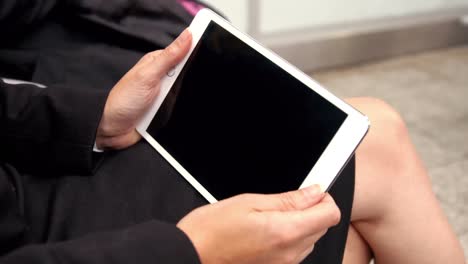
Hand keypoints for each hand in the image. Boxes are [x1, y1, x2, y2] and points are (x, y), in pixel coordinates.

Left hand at [96, 29, 191, 149]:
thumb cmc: (124, 100)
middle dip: (195, 79)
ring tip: (185, 101)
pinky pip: (183, 108)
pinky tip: (187, 113)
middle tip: (191, 85)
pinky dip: (185, 111)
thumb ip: (169, 56)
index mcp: (159, 62)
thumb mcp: (148, 75)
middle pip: (190, 74)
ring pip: (189, 92)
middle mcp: (164, 77)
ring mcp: (166, 94)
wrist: (112, 129)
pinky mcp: (168, 110)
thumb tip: (188, 35)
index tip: (210, 56)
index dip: (198, 52)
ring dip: (189, 98)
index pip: (185, 52)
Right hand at [177, 185, 340, 263]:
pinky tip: (265, 230)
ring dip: (299, 225)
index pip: (330, 214)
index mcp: (285, 232)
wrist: (192, 256)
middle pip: (321, 227)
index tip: (312, 191)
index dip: (324, 198)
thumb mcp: (249, 202)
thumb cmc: (212, 230)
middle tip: (284, 201)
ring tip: (269, 216)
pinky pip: (294, 252)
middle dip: (310, 210)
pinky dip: (288, 238)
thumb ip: (288, 199)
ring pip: (309, 239)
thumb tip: (314, 192)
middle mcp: (289, 253)